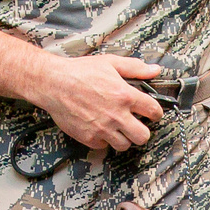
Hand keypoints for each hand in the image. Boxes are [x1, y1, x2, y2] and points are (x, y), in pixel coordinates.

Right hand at [34, 53, 164, 149]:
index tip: (152, 113)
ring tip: (118, 128)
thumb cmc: (79, 72)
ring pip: (125, 145)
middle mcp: (117, 115)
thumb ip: (135, 68)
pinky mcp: (89, 138)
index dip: (156, 113)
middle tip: (136, 124)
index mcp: (125, 96)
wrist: (53, 83)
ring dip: (124, 138)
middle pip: (143, 136)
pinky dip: (104, 140)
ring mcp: (102, 129)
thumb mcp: (110, 63)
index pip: (154, 111)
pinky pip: (104, 146)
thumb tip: (154, 70)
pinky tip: (101, 129)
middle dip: (142, 130)